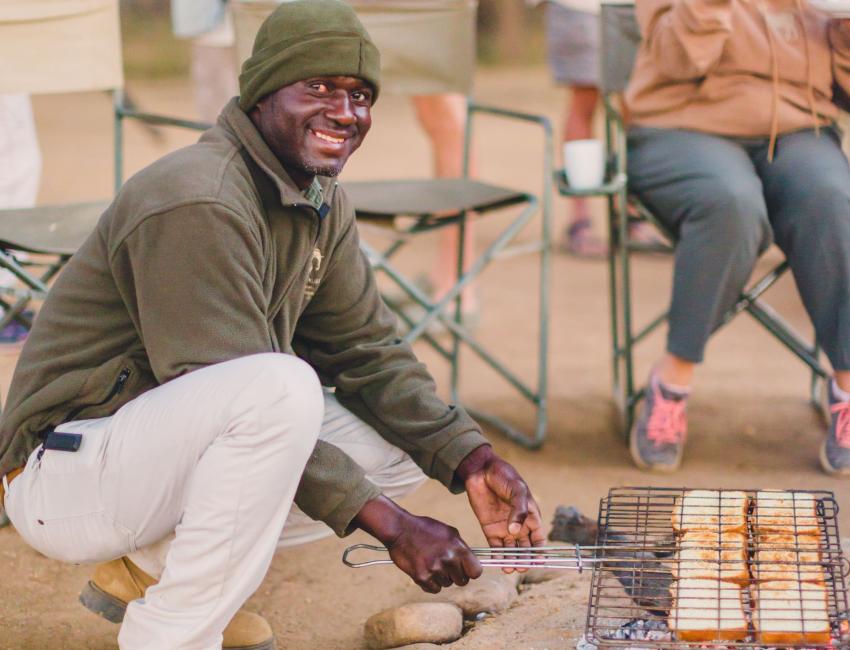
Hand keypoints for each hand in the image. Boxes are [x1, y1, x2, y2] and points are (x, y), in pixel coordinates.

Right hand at [354, 495, 481, 592]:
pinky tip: (424, 570)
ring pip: (447, 584)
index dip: (470, 572)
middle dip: (455, 575)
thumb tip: (472, 562)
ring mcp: (435, 569)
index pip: (476, 572)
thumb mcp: (449, 532)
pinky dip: (430, 583)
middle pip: (462, 581)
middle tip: (444, 565)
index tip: (465, 569)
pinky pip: (434, 589)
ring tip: (431, 562)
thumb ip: (461, 548)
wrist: (399, 529)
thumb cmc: (425, 528)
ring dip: (441, 577)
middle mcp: (448, 559)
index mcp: (458, 547)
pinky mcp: (422, 577)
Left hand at [456, 445, 545, 571]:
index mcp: (531, 516)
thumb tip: (515, 531)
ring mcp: (505, 528)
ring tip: (510, 569)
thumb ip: (519, 510)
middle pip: (526, 548)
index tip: (539, 561)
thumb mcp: (517, 490)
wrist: (481, 470)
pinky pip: (495, 546)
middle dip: (525, 560)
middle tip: (522, 568)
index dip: (540, 551)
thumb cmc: (505, 476)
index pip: (539, 539)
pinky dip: (497, 556)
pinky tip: (498, 563)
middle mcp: (519, 525)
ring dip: (512, 560)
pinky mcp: (490, 529)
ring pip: (511, 550)